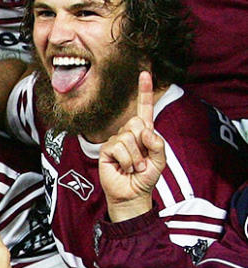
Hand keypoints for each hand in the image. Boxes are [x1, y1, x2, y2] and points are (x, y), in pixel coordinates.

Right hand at [99, 72, 165, 221]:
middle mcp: (128, 133)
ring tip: (134, 167)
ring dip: (136, 156)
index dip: (144, 91)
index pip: (144, 108)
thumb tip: (144, 131)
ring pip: (129, 137)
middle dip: (143, 143)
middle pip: (137, 122)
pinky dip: (127, 160)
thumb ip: (158, 143)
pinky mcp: (106, 150)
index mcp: (143, 132)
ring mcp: (115, 141)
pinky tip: (125, 168)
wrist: (131, 194)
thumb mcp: (160, 160)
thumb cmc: (145, 177)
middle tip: (142, 160)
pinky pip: (119, 147)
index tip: (144, 73)